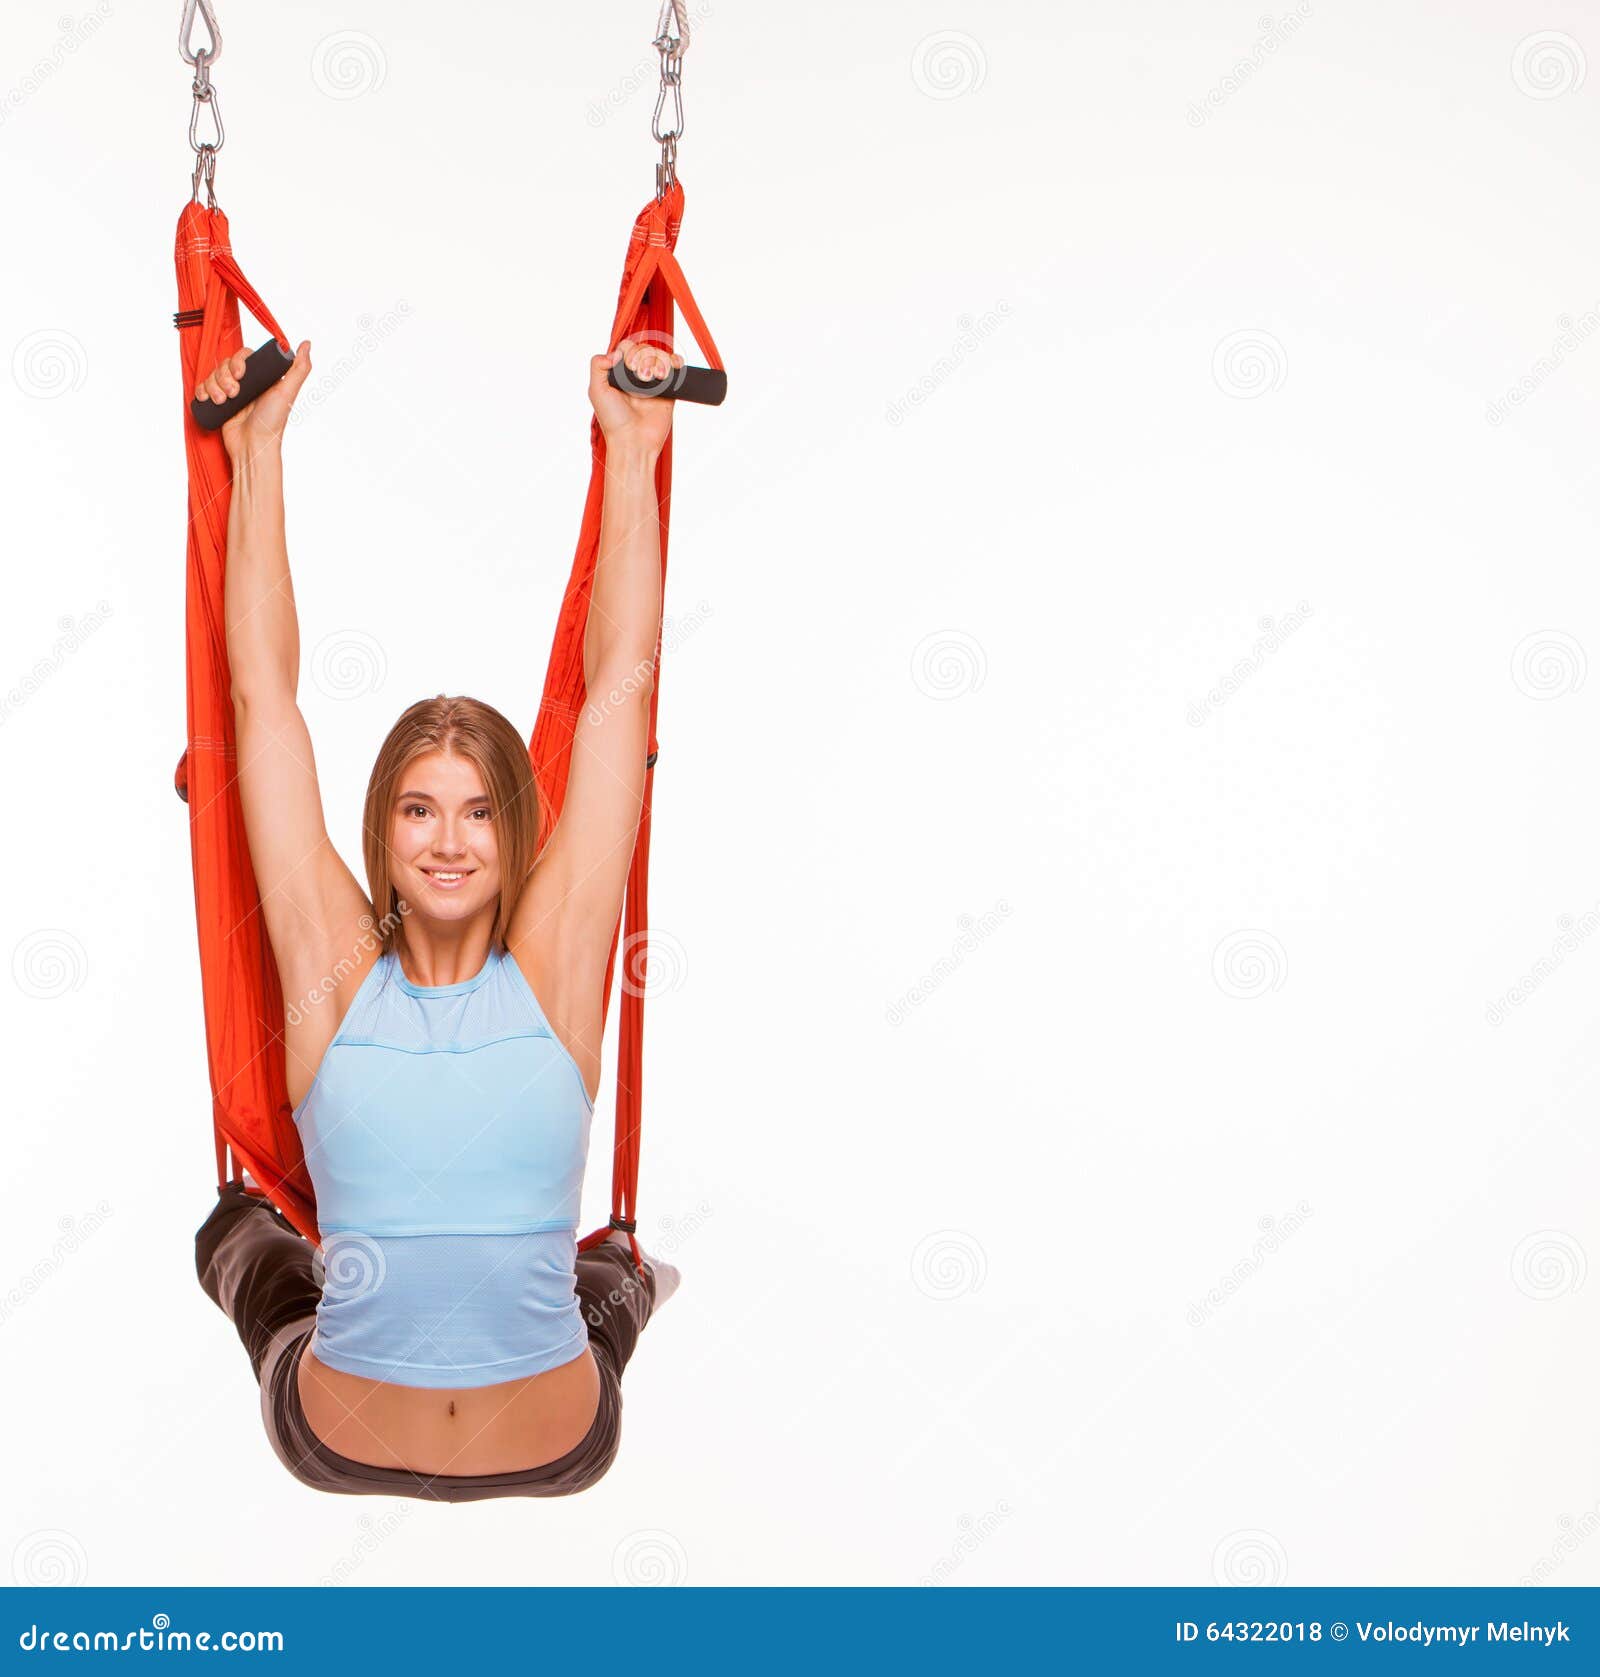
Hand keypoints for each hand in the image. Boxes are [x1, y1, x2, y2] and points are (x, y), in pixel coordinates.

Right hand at [195, 339, 312, 461]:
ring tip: (223, 402)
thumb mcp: (288, 392)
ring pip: (213, 375)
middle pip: (226, 364)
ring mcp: (231, 393)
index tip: (240, 374)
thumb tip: (306, 344)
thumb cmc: (272, 423)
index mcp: (261, 378)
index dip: (238, 361)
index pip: (243, 356)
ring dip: (214, 386)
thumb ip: (300, 368)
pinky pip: (203, 388)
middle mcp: (247, 383)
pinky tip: (209, 400)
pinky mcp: (218, 403)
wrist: (253, 446)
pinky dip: (202, 391)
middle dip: (224, 377)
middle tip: (233, 393)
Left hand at [588, 336, 684, 456]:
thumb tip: (616, 353)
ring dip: (660, 361)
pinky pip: (675, 367)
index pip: (627, 347)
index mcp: (619, 373)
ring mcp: (653, 382)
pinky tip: (671, 370)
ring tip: (657, 378)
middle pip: (645, 349)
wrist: (634, 441)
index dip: (631, 352)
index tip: (630, 368)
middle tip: (643, 377)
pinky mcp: (669, 390)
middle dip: (645, 358)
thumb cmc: (613, 420)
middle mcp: (635, 375)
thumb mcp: (596, 391)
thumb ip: (597, 365)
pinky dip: (676, 362)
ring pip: (660, 355)